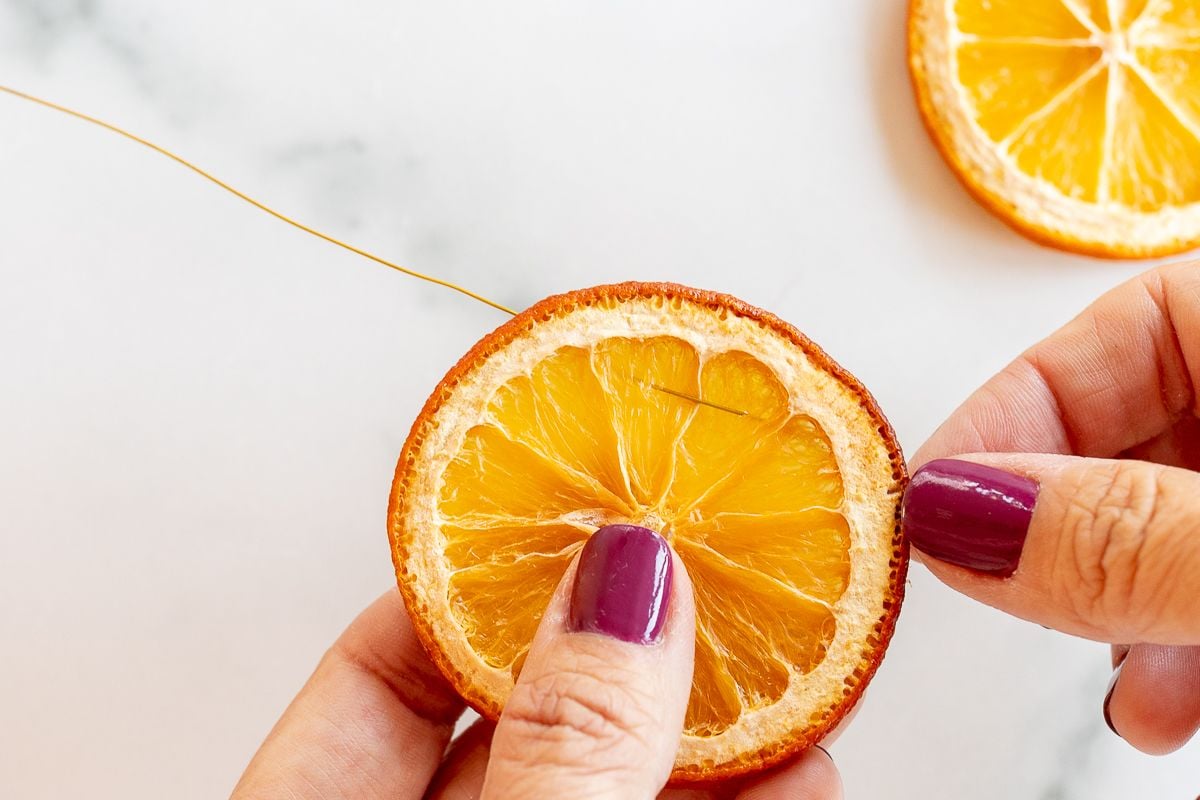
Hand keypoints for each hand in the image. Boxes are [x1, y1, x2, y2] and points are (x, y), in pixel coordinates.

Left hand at [232, 526, 841, 798]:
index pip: (374, 671)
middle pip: (519, 717)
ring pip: (617, 783)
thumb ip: (560, 753)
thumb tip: (624, 576)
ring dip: (710, 719)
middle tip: (700, 549)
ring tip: (786, 627)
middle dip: (624, 640)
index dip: (470, 573)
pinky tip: (804, 763)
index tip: (563, 505)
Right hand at [903, 262, 1199, 754]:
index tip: (931, 505)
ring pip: (1172, 513)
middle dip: (1056, 526)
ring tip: (1107, 678)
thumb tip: (958, 516)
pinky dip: (1176, 631)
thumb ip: (1132, 536)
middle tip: (1003, 590)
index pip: (1126, 326)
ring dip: (1112, 599)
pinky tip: (1162, 701)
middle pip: (1137, 427)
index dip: (1011, 410)